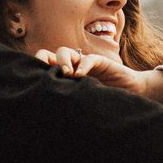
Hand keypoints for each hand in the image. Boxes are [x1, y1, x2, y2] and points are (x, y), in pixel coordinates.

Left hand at [34, 47, 162, 102]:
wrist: (128, 95)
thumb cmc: (98, 104)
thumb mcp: (77, 102)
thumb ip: (62, 99)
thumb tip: (39, 110)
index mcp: (61, 76)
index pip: (42, 65)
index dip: (36, 68)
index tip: (34, 81)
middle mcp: (70, 67)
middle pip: (49, 54)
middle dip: (44, 60)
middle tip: (48, 76)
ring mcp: (83, 63)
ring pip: (65, 51)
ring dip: (62, 61)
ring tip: (67, 75)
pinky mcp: (100, 62)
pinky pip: (88, 58)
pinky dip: (82, 65)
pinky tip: (80, 76)